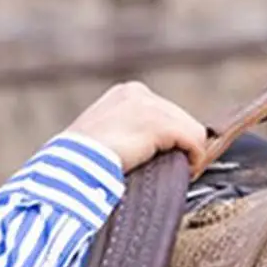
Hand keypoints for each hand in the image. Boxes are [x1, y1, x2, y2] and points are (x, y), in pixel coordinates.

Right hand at [66, 82, 208, 173]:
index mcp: (123, 95)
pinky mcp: (159, 124)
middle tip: (174, 169)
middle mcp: (137, 93)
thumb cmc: (77, 166)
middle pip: (179, 118)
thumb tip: (144, 154)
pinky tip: (189, 171)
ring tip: (181, 173)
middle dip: (179, 145)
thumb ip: (126, 138)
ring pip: (190, 130)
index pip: (161, 113)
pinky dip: (195, 158)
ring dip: (188, 153)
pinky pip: (194, 140)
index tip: (162, 161)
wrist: (70, 170)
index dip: (168, 139)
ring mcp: (149, 106)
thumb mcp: (102, 142)